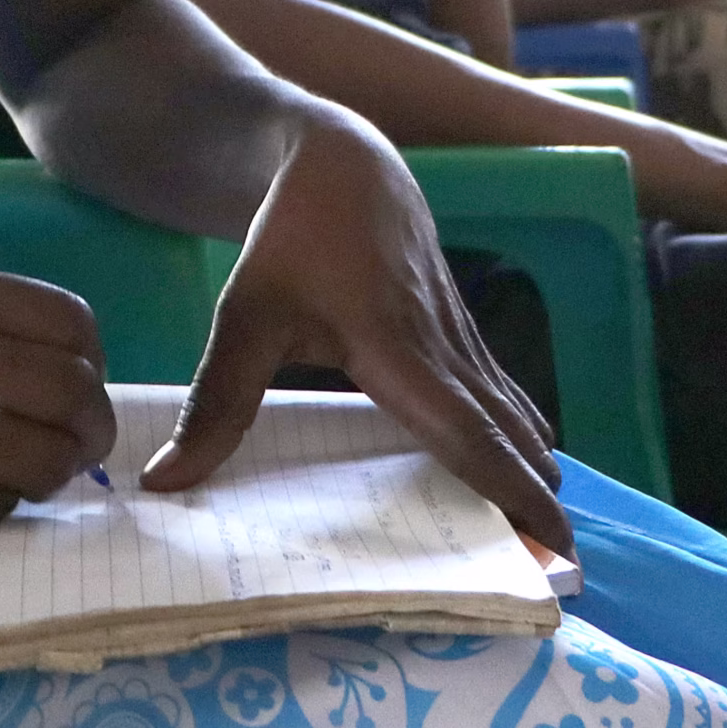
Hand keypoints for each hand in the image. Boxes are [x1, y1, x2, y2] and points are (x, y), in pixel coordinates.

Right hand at [0, 260, 115, 526]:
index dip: (93, 357)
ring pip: (42, 459)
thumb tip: (81, 366)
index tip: (83, 378)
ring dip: (61, 470)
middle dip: (94, 423)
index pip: (67, 321)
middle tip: (86, 438)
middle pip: (68, 392)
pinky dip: (5, 499)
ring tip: (47, 467)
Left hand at [139, 117, 574, 556]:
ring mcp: (460, 337)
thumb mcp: (246, 315)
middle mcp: (446, 348)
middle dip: (537, 496)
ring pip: (510, 412)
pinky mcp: (459, 332)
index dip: (511, 489)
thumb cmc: (294, 237)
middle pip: (506, 434)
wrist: (344, 162)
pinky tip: (529, 462)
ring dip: (533, 467)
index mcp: (401, 350)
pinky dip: (518, 434)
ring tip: (552, 532)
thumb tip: (164, 482)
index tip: (549, 539)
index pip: (470, 434)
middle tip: (562, 566)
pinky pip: (499, 392)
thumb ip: (217, 402)